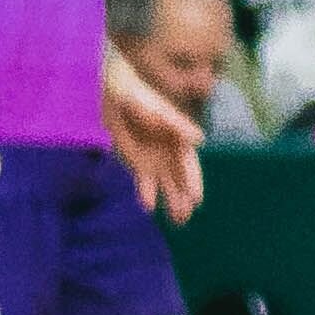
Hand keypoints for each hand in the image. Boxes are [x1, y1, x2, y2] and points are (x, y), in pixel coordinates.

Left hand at [102, 43, 205, 223]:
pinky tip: (149, 206)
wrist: (115, 94)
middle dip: (183, 196)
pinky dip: (147, 193)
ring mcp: (154, 157)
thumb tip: (199, 140)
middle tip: (185, 216)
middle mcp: (169, 149)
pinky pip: (145, 182)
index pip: (188, 162)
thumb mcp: (156, 110)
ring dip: (171, 200)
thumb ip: (176, 124)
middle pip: (179, 177)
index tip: (196, 199)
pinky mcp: (139, 163)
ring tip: (176, 220)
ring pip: (166, 183)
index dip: (193, 180)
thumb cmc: (138, 96)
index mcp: (177, 135)